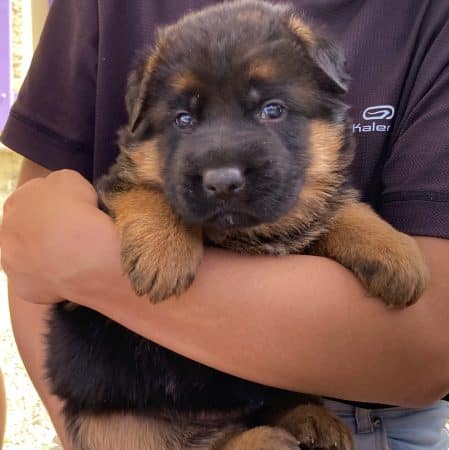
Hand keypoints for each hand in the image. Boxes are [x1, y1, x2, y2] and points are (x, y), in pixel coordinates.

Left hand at [0, 170, 119, 303]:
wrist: (82, 253)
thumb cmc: (78, 212)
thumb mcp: (70, 179)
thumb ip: (57, 185)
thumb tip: (61, 195)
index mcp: (15, 202)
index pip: (31, 201)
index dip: (53, 207)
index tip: (72, 213)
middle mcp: (4, 233)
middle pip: (26, 232)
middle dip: (45, 234)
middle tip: (72, 237)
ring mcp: (11, 264)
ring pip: (29, 260)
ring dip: (46, 258)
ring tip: (74, 259)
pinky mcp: (24, 290)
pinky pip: (41, 284)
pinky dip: (54, 281)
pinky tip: (73, 275)